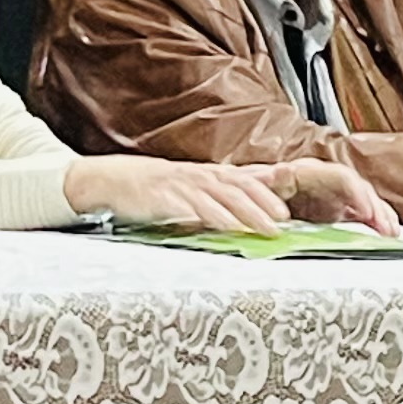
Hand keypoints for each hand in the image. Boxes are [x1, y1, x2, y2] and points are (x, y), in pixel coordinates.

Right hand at [65, 155, 299, 232]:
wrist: (117, 179)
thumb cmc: (160, 186)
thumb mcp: (195, 183)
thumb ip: (224, 191)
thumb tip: (258, 195)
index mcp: (209, 175)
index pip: (245, 182)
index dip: (267, 195)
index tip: (285, 212)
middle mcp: (199, 178)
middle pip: (236, 190)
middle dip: (259, 207)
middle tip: (278, 225)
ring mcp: (181, 187)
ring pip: (217, 199)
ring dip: (240, 215)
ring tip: (258, 229)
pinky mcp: (162, 199)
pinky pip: (187, 208)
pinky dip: (205, 217)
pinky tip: (217, 226)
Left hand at [261, 160, 402, 232]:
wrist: (249, 202)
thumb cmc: (256, 196)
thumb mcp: (263, 190)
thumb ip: (276, 182)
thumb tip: (282, 171)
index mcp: (306, 172)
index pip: (342, 177)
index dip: (358, 194)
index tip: (368, 213)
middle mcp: (323, 179)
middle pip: (359, 188)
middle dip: (376, 208)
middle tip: (387, 230)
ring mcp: (331, 193)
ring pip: (363, 199)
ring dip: (380, 216)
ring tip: (391, 234)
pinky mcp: (336, 208)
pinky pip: (362, 212)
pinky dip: (375, 222)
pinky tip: (386, 233)